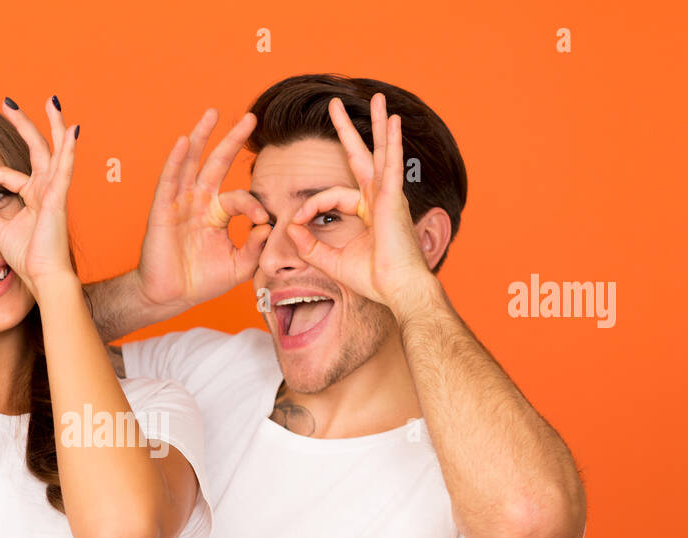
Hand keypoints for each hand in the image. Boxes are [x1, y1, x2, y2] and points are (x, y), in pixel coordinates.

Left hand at [0, 96, 77, 297]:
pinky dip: (68, 148)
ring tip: (51, 101)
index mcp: (33, 197)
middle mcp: (46, 190)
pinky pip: (65, 168)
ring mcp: (55, 192)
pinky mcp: (59, 198)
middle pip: (36, 149)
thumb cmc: (28, 259)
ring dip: (53, 125)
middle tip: (9, 102)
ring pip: (54, 150)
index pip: (5, 175)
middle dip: (23, 124)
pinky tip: (71, 130)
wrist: (44, 278)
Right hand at [135, 109, 270, 311]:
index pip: (240, 198)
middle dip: (232, 141)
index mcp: (216, 214)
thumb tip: (268, 225)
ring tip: (213, 113)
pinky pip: (169, 180)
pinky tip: (183, 141)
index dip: (253, 205)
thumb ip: (255, 248)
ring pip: (191, 163)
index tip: (263, 221)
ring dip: (201, 137)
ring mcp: (179, 203)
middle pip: (216, 163)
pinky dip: (175, 160)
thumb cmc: (201, 281)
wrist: (171, 296)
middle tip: (250, 118)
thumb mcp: (238, 266)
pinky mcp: (162, 210)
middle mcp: (198, 202)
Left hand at [285, 93, 433, 310]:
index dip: (310, 206)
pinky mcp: (394, 198)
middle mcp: (378, 198)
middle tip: (335, 104)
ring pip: (380, 152)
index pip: (330, 195)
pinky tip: (393, 120)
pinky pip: (391, 164)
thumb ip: (310, 245)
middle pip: (360, 156)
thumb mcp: (332, 261)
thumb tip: (290, 228)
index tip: (297, 223)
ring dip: (377, 124)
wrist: (397, 289)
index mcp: (366, 211)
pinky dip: (392, 142)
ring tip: (377, 98)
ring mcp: (388, 195)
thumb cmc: (373, 279)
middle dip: (348, 130)